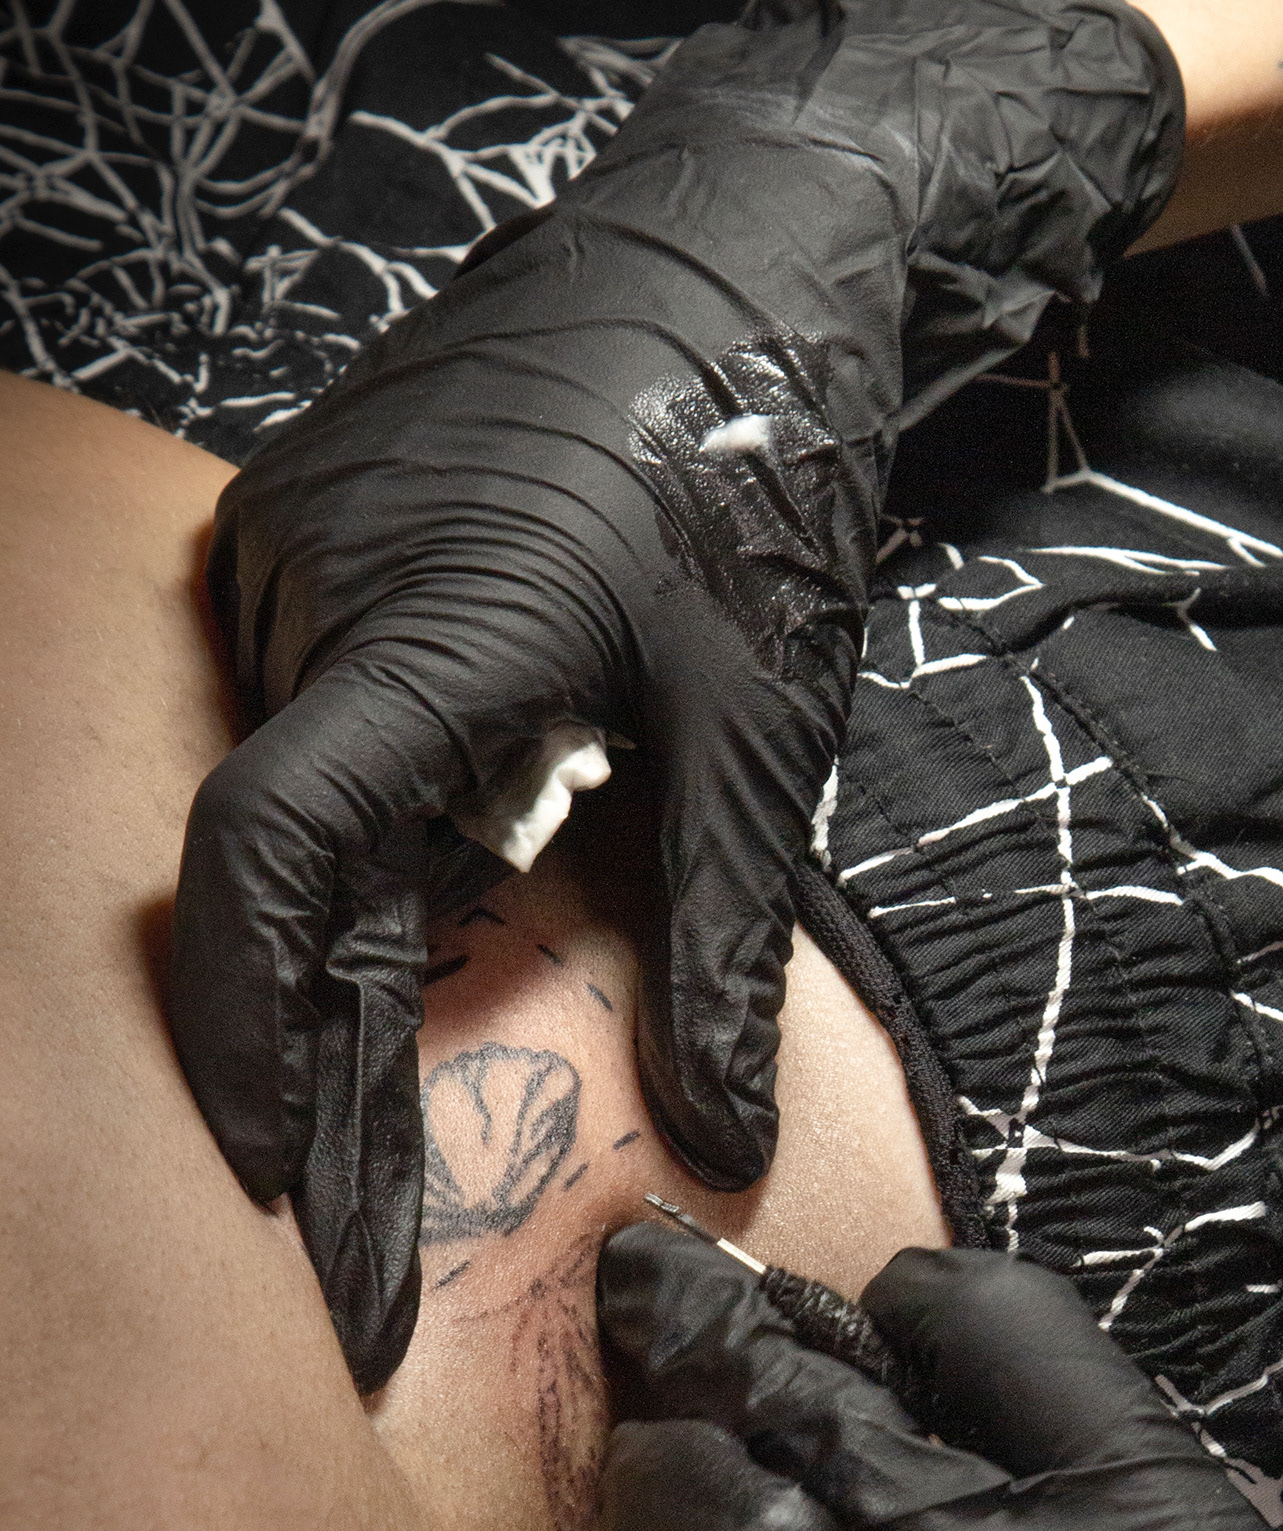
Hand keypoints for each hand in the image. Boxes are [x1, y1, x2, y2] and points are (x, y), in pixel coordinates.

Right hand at [171, 0, 1181, 1390]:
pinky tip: (432, 917)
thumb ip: (724, 943)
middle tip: (348, 1252)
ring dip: (355, 955)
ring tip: (378, 1134)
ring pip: (295, 810)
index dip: (257, 1027)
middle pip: (283, 872)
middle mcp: (317, 589)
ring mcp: (296, 556)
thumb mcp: (758, 735)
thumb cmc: (756, 472)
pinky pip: (314, 732)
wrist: (734, 261)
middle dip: (319, 1066)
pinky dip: (372, 846)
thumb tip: (725, 1142)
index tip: (281, 1173)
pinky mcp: (311, 545)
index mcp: (427, 628)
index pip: (274, 849)